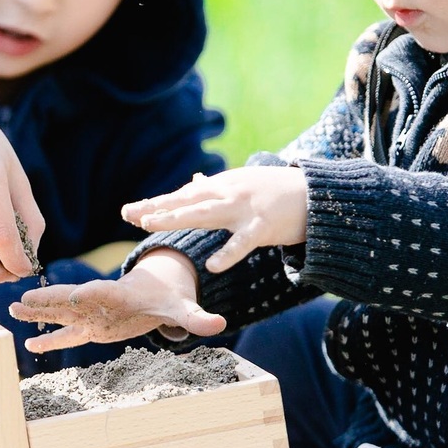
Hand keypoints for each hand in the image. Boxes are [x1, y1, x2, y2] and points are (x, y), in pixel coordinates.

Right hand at [9, 249, 226, 352]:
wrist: (155, 289)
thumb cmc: (166, 297)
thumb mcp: (182, 307)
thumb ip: (197, 317)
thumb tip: (220, 323)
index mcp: (121, 295)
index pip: (104, 293)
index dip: (91, 293)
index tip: (75, 294)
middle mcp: (100, 302)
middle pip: (72, 300)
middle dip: (49, 300)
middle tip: (25, 299)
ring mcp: (91, 314)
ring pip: (61, 313)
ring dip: (39, 312)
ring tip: (13, 310)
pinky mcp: (89, 326)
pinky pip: (66, 334)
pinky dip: (50, 339)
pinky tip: (29, 343)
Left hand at [122, 167, 307, 273]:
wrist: (318, 195)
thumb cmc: (277, 192)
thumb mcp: (242, 185)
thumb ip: (214, 188)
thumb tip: (191, 181)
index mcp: (222, 187)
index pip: (183, 197)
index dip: (156, 204)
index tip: (129, 211)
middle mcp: (229, 193)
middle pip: (186, 202)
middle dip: (156, 208)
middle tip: (129, 214)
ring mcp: (245, 208)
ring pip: (206, 214)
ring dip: (177, 218)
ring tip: (150, 224)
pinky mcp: (264, 226)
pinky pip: (243, 243)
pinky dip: (228, 255)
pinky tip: (211, 266)